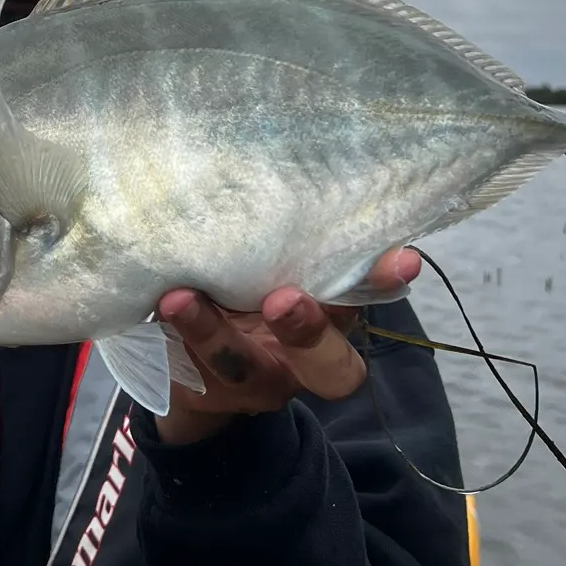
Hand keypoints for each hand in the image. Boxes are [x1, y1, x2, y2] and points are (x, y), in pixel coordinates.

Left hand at [152, 247, 421, 444]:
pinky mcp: (204, 389)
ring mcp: (252, 381)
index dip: (383, 283)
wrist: (186, 366)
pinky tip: (163, 302)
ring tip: (182, 297)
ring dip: (212, 330)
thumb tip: (312, 176)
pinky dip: (177, 334)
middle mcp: (301, 364)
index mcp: (331, 325)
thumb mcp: (275, 268)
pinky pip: (191, 367)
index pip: (366, 300)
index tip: (402, 259)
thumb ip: (297, 244)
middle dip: (310, 333)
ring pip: (242, 366)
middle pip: (330, 368)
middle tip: (284, 298)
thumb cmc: (242, 293)